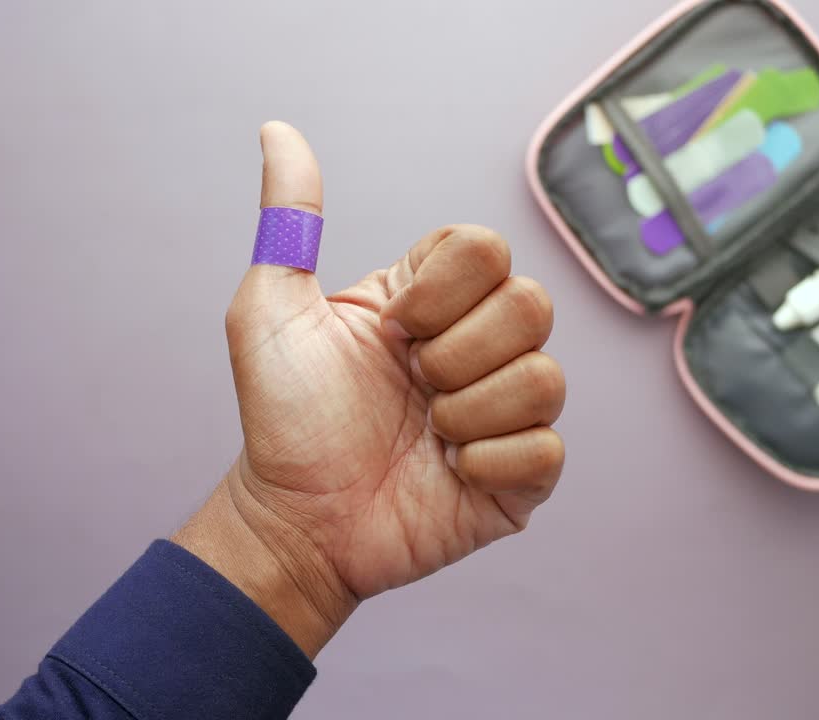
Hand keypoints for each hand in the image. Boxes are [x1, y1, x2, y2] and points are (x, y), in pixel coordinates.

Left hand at [174, 122, 564, 656]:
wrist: (296, 522)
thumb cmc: (283, 419)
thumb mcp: (271, 309)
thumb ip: (289, 220)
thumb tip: (279, 131)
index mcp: (434, 299)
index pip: (487, 248)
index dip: (441, 290)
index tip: (389, 329)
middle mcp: (480, 346)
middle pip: (534, 303)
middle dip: (457, 353)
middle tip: (409, 386)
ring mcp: (507, 410)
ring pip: (547, 378)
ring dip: (468, 413)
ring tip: (425, 436)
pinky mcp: (523, 475)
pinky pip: (547, 450)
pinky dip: (489, 464)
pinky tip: (447, 473)